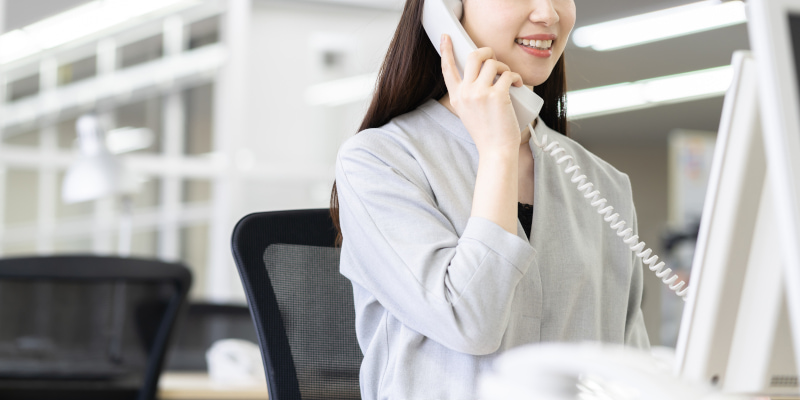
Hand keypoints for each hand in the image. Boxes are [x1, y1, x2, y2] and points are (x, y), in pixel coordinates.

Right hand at [440, 34, 523, 155]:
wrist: (496, 151)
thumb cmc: (488, 133)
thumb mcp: (470, 112)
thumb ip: (471, 94)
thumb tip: (485, 71)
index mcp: (456, 97)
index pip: (447, 69)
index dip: (446, 50)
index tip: (446, 37)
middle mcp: (465, 93)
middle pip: (473, 56)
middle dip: (488, 52)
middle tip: (496, 60)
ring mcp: (479, 93)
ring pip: (493, 63)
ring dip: (505, 67)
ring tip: (510, 79)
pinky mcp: (496, 95)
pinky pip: (508, 74)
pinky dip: (516, 77)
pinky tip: (519, 85)